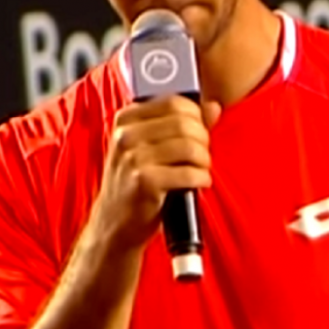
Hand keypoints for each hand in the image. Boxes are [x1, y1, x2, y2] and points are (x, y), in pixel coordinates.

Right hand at [88, 96, 220, 252]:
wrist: (114, 226)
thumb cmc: (135, 184)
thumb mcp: (150, 148)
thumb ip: (183, 124)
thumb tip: (214, 106)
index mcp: (126, 120)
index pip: (174, 102)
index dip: (196, 117)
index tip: (197, 133)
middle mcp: (126, 135)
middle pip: (185, 123)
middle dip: (203, 140)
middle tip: (201, 156)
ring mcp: (133, 158)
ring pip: (190, 146)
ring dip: (204, 161)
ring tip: (200, 170)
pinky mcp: (144, 183)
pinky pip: (189, 173)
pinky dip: (202, 179)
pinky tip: (198, 184)